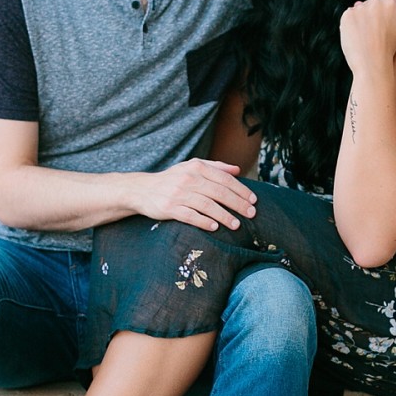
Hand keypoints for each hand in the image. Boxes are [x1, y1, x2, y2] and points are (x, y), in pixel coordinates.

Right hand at [135, 159, 256, 230]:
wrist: (142, 189)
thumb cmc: (172, 179)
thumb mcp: (191, 167)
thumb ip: (215, 167)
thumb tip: (237, 171)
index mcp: (196, 167)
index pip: (224, 179)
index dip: (241, 190)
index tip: (253, 200)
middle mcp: (188, 179)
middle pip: (219, 192)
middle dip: (238, 204)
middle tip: (251, 214)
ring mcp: (178, 194)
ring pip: (207, 205)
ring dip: (224, 216)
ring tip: (236, 225)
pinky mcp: (170, 208)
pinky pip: (190, 216)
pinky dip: (204, 222)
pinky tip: (215, 227)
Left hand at [339, 0, 395, 75]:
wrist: (372, 63)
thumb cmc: (388, 47)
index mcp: (389, 4)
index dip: (379, 2)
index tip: (378, 16)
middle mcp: (374, 4)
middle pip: (368, 2)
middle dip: (369, 13)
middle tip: (372, 32)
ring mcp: (359, 9)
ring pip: (357, 9)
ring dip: (359, 18)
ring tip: (364, 36)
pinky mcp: (347, 15)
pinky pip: (347, 16)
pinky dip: (350, 24)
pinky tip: (356, 36)